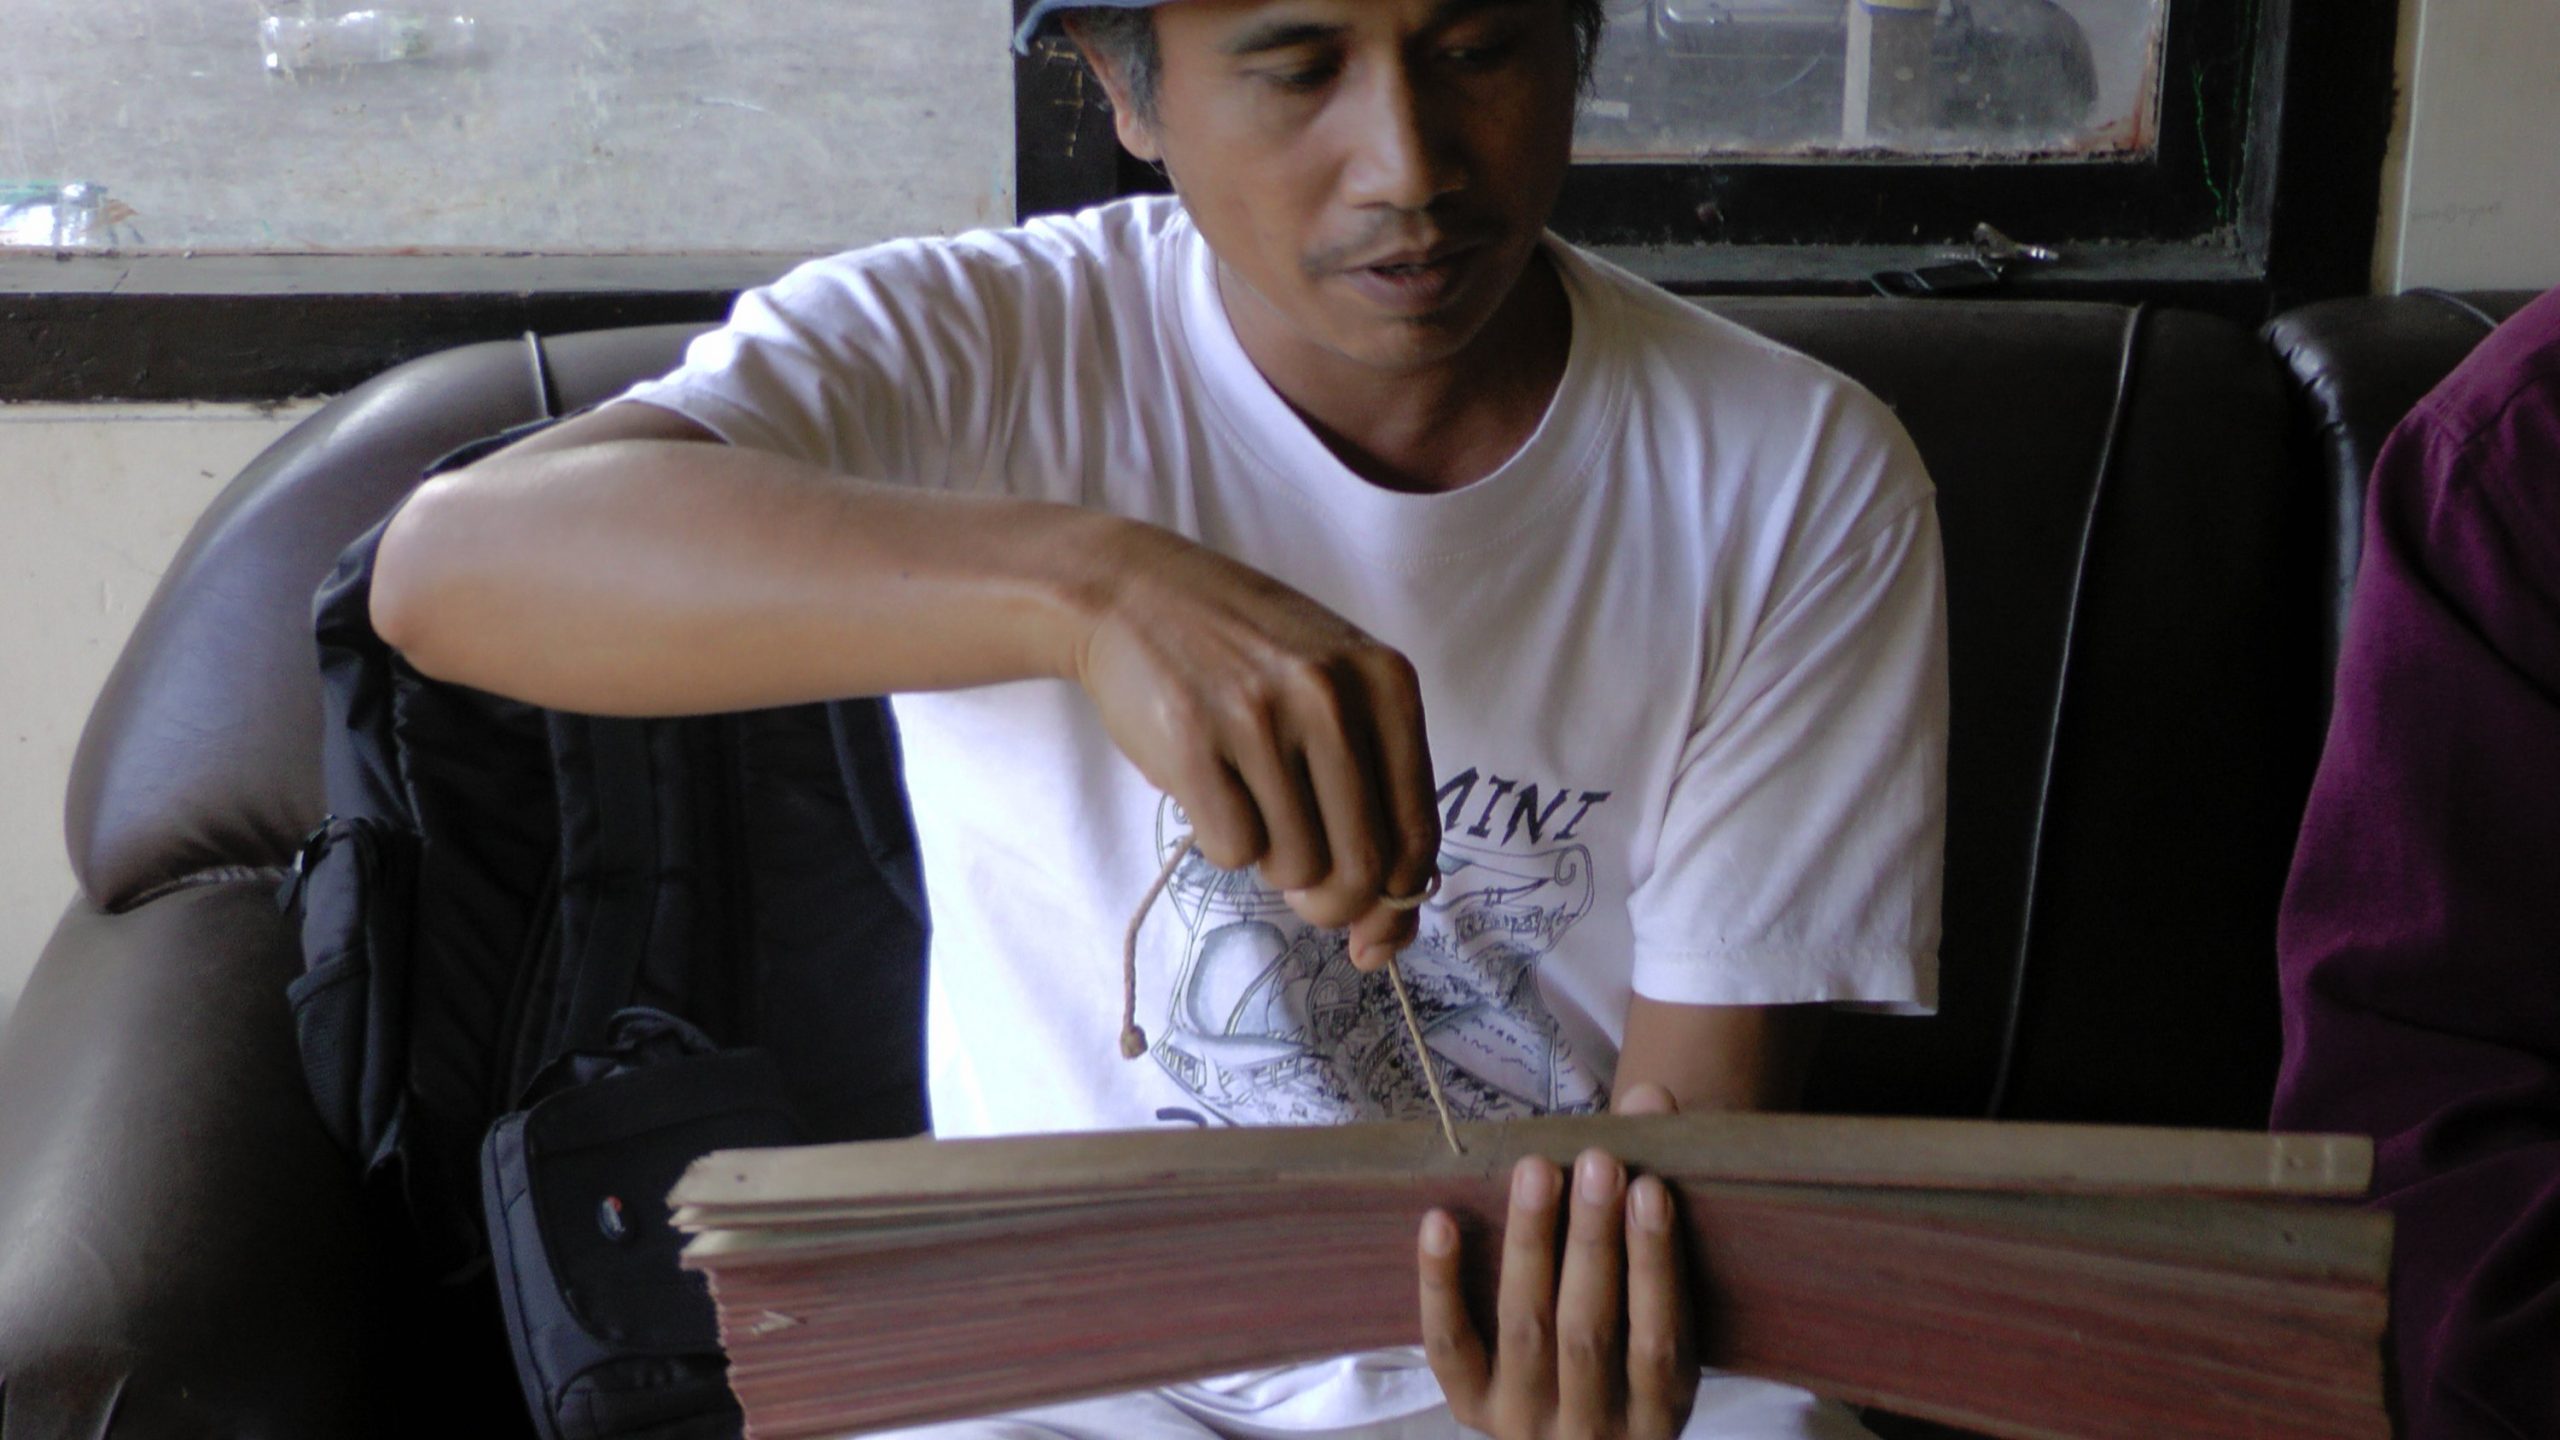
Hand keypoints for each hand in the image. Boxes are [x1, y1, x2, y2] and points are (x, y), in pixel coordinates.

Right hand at [1073, 521, 1439, 968]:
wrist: (1138, 594)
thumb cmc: (1248, 658)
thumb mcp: (1335, 691)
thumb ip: (1375, 789)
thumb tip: (1388, 925)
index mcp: (1386, 685)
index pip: (1418, 833)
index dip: (1399, 905)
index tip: (1375, 934)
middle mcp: (1331, 696)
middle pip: (1361, 867)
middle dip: (1333, 905)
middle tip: (1307, 899)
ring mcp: (1260, 717)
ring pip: (1294, 867)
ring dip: (1272, 862)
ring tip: (1252, 804)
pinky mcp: (1194, 741)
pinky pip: (1232, 850)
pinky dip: (1223, 842)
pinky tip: (1213, 790)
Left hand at [1418, 1084, 1697, 1439]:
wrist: (1583, 1429)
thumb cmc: (1628, 1343)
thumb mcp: (1662, 1304)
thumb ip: (1656, 1206)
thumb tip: (1651, 1099)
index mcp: (1660, 1413)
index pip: (1658, 1341)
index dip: (1655, 1263)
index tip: (1652, 1189)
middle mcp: (1594, 1432)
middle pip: (1587, 1332)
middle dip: (1593, 1242)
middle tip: (1600, 1162)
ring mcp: (1525, 1423)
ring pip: (1524, 1330)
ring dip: (1531, 1244)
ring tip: (1539, 1171)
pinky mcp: (1469, 1408)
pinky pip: (1449, 1344)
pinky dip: (1442, 1283)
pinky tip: (1441, 1221)